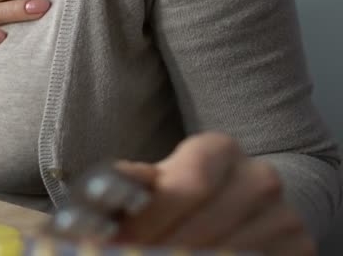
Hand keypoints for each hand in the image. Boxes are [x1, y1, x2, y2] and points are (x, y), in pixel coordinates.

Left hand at [115, 132, 315, 255]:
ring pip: (227, 252)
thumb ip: (130, 185)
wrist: (244, 200)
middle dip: (159, 247)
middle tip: (128, 255)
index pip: (186, 184)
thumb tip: (95, 200)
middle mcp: (257, 176)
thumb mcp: (158, 179)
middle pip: (204, 225)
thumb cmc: (186, 190)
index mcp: (217, 149)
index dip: (148, 219)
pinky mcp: (299, 244)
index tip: (113, 242)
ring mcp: (283, 213)